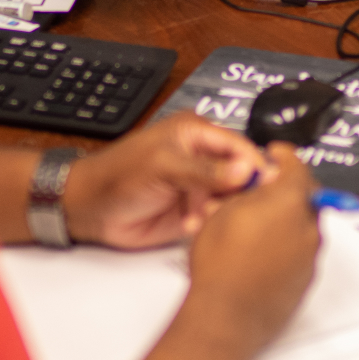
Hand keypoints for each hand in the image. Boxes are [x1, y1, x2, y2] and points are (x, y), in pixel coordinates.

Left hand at [63, 113, 267, 249]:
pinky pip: (216, 218)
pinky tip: (189, 225)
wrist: (90, 209)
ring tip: (201, 215)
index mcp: (197, 134)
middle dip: (240, 191)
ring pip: (232, 199)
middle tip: (229, 203)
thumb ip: (205, 170)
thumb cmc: (117, 176)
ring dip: (222, 210)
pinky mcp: (194, 212)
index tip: (267, 183)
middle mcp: (203, 159)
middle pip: (242, 173)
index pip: (239, 146)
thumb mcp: (163, 166)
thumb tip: (244, 170)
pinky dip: (209, 224)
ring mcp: (200, 187)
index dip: (255, 164)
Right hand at [183, 144, 319, 352]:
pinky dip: (286, 246)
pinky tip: (260, 253)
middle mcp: (307, 228)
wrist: (225, 314)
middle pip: (304, 197)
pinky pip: (300, 253)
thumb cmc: (220, 266)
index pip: (296, 166)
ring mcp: (310, 256)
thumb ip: (246, 192)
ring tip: (254, 227)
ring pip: (303, 226)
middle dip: (285, 191)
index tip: (276, 154)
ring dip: (285, 220)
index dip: (283, 156)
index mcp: (289, 202)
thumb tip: (255, 185)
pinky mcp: (306, 280)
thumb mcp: (221, 211)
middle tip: (262, 192)